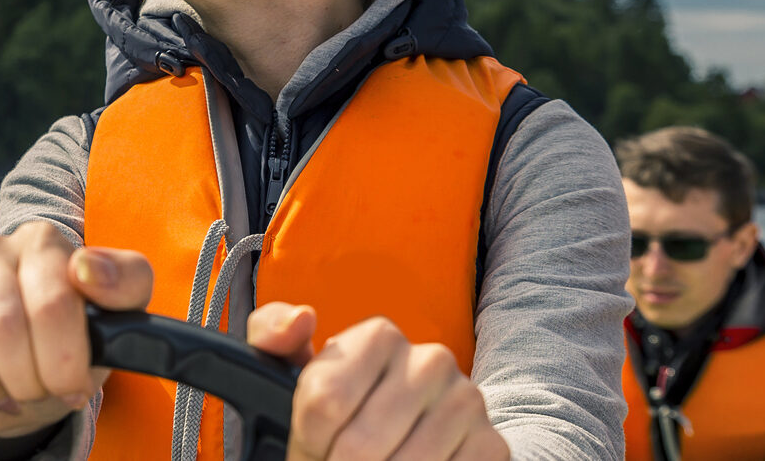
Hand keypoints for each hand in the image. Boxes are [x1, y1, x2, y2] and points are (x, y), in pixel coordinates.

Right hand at [0, 222, 154, 438]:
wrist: (26, 351)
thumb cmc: (71, 329)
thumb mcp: (116, 310)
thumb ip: (125, 281)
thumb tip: (87, 268)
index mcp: (41, 240)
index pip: (51, 303)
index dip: (63, 360)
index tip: (72, 387)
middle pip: (3, 322)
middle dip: (25, 377)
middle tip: (37, 394)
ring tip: (5, 396)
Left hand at [246, 303, 509, 460]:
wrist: (405, 435)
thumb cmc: (340, 403)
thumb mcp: (292, 366)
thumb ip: (272, 333)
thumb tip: (302, 319)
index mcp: (380, 336)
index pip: (324, 402)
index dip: (307, 437)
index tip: (311, 442)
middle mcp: (431, 361)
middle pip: (360, 445)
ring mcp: (467, 402)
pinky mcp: (491, 445)